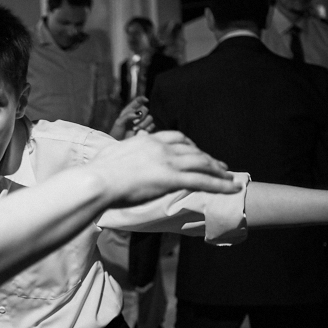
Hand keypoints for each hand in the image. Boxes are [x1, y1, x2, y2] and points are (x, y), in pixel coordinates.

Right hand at [91, 130, 239, 206]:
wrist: (97, 181)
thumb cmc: (98, 172)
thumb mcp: (112, 155)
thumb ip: (122, 154)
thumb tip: (116, 159)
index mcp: (147, 140)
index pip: (175, 137)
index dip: (189, 145)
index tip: (196, 151)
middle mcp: (160, 147)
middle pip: (192, 149)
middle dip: (208, 157)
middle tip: (220, 166)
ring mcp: (167, 162)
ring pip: (201, 163)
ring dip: (218, 170)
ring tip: (230, 178)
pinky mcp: (170, 179)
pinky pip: (202, 181)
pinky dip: (219, 185)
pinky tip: (230, 189)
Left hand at [109, 97, 153, 139]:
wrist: (119, 144)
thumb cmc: (117, 132)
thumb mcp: (119, 122)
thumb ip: (128, 116)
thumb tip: (138, 113)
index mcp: (129, 110)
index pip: (138, 101)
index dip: (142, 99)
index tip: (146, 100)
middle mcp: (137, 115)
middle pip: (145, 109)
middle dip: (141, 116)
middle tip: (133, 123)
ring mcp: (142, 122)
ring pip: (150, 117)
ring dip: (144, 123)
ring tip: (135, 129)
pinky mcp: (146, 129)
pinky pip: (152, 125)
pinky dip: (148, 128)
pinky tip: (141, 132)